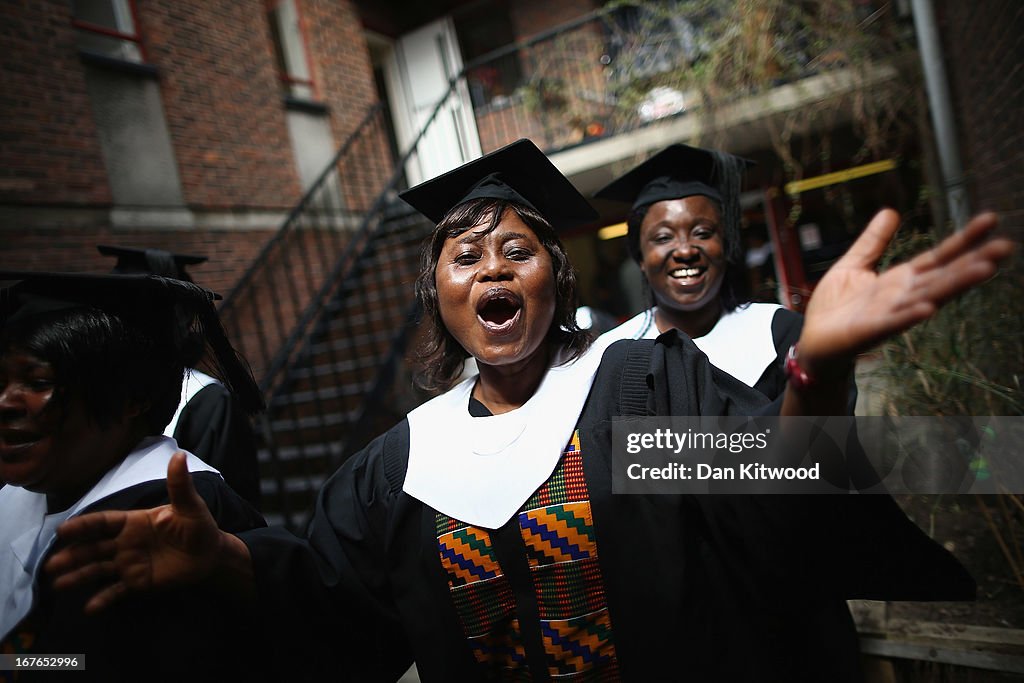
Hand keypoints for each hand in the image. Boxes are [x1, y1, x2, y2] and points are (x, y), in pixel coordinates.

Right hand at [44, 452, 231, 613]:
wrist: (211, 556)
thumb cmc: (197, 526)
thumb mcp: (189, 506)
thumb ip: (179, 485)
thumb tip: (179, 455)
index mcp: (133, 522)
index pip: (103, 522)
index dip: (83, 526)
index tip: (62, 531)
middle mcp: (125, 543)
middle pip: (93, 548)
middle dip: (72, 555)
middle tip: (51, 564)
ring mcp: (129, 563)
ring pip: (98, 570)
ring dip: (78, 576)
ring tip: (58, 585)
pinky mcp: (137, 583)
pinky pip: (117, 591)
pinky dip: (103, 599)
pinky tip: (89, 608)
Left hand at [798, 210, 1014, 375]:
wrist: (813, 341)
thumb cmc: (835, 308)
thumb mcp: (853, 266)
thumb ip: (873, 242)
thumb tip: (891, 211)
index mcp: (901, 280)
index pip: (938, 256)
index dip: (963, 239)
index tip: (990, 220)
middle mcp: (903, 296)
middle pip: (943, 276)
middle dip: (973, 262)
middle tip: (1005, 247)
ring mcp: (890, 314)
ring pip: (928, 297)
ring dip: (954, 285)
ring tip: (983, 270)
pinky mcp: (870, 331)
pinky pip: (893, 323)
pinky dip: (910, 316)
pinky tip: (928, 308)